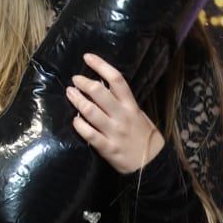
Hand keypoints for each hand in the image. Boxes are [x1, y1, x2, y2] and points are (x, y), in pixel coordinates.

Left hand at [67, 54, 165, 174]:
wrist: (153, 165)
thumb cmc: (145, 138)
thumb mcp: (140, 116)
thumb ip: (124, 103)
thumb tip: (105, 88)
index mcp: (131, 106)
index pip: (116, 79)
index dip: (100, 65)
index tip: (87, 58)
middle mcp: (122, 116)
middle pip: (99, 92)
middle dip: (83, 83)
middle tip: (75, 80)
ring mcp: (114, 132)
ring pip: (90, 111)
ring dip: (77, 100)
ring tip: (70, 93)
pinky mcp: (107, 148)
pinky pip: (89, 133)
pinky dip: (79, 125)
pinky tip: (75, 120)